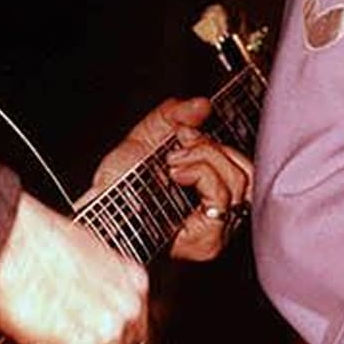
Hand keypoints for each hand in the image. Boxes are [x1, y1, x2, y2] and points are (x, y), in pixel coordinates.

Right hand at [0, 193, 146, 343]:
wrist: (9, 242)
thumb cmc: (35, 239)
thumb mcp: (85, 255)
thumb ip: (99, 289)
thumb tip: (90, 308)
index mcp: (133, 282)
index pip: (131, 331)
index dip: (104, 338)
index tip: (88, 338)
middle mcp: (127, 310)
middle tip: (58, 336)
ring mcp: (105, 335)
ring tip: (41, 328)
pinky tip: (31, 331)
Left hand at [85, 97, 252, 262]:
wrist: (98, 210)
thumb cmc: (118, 183)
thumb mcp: (147, 138)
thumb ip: (175, 116)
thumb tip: (201, 104)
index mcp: (209, 187)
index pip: (242, 163)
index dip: (219, 141)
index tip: (186, 131)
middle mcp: (217, 208)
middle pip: (245, 169)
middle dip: (212, 147)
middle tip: (180, 146)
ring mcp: (216, 226)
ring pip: (238, 181)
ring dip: (206, 159)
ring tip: (174, 163)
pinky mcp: (208, 239)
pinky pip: (222, 197)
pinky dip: (202, 175)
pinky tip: (178, 174)